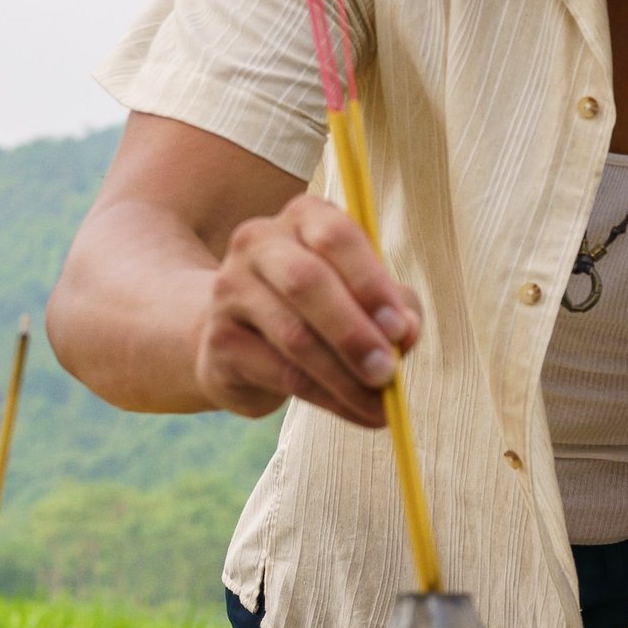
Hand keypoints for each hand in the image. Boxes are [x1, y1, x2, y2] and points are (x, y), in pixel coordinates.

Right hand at [194, 193, 422, 426]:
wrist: (242, 340)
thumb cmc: (321, 310)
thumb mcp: (364, 297)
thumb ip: (395, 307)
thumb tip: (408, 332)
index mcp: (303, 217)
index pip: (336, 236)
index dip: (370, 283)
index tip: (400, 329)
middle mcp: (258, 242)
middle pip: (306, 282)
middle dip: (354, 333)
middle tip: (388, 373)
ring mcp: (230, 290)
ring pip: (294, 336)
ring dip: (344, 376)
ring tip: (380, 403)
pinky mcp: (220, 341)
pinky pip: (280, 373)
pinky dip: (327, 397)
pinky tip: (355, 411)